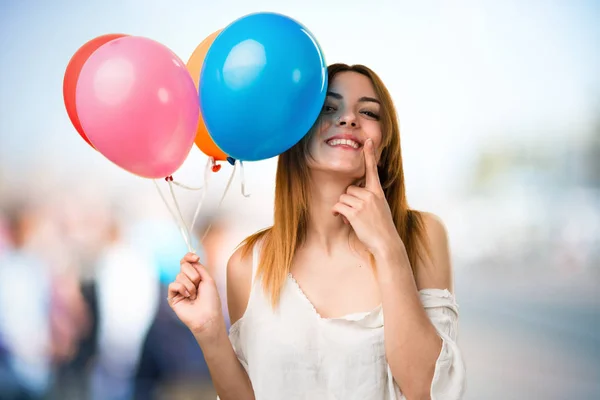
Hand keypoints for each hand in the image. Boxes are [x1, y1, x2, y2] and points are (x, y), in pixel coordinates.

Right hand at [168, 252, 223, 336]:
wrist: (207, 316)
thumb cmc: (211, 300)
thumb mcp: (208, 279)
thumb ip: (199, 267)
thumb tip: (190, 259)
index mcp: (195, 277)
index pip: (187, 262)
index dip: (189, 257)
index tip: (196, 258)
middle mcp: (186, 281)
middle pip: (183, 266)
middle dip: (193, 274)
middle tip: (198, 285)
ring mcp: (179, 289)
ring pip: (179, 275)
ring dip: (190, 285)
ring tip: (194, 295)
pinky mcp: (172, 297)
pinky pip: (173, 285)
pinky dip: (182, 289)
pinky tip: (187, 297)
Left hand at [332, 139, 402, 254]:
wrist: (386, 242)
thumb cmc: (382, 227)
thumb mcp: (380, 207)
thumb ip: (369, 198)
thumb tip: (351, 195)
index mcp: (377, 192)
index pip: (372, 170)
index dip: (369, 154)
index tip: (367, 140)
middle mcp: (370, 195)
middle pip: (349, 190)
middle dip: (348, 201)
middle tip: (355, 214)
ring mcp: (363, 203)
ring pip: (342, 198)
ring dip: (343, 209)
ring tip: (353, 220)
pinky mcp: (354, 213)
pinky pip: (338, 207)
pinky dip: (337, 213)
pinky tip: (344, 220)